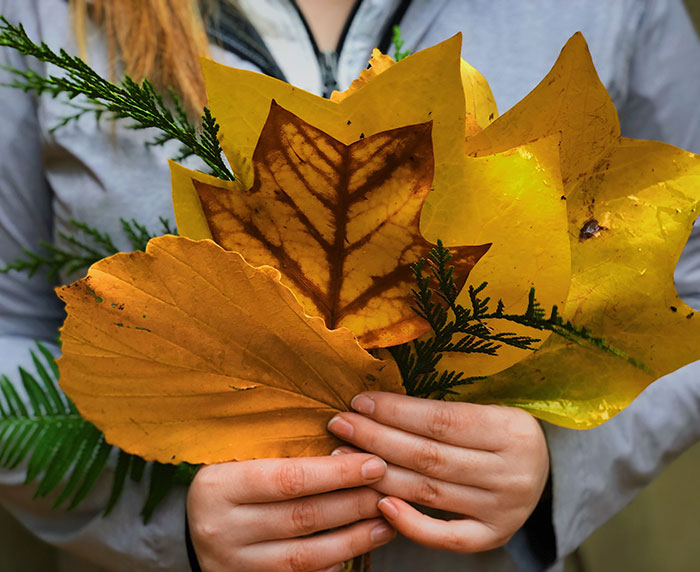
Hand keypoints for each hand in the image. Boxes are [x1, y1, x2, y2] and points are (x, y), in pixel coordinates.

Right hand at [187, 453, 395, 571]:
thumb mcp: (239, 457)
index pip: (289, 478)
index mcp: (221, 485)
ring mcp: (233, 562)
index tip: (373, 464)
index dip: (337, 473)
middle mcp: (223, 527)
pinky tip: (354, 550)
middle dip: (353, 504)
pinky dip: (330, 565)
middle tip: (387, 491)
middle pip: (303, 517)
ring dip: (353, 539)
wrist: (186, 525)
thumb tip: (347, 442)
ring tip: (384, 523)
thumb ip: (282, 451)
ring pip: (305, 555)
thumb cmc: (226, 481)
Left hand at [327, 392, 548, 552]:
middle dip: (377, 438)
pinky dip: (410, 523)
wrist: (540, 469)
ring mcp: (504, 509)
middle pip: (429, 456)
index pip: (441, 420)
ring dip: (380, 474)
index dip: (396, 411)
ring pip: (429, 492)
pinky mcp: (494, 536)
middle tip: (341, 425)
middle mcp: (511, 472)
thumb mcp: (487, 409)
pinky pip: (446, 536)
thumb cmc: (499, 432)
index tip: (360, 402)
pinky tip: (380, 504)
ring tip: (345, 457)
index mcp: (511, 429)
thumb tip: (375, 403)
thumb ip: (442, 412)